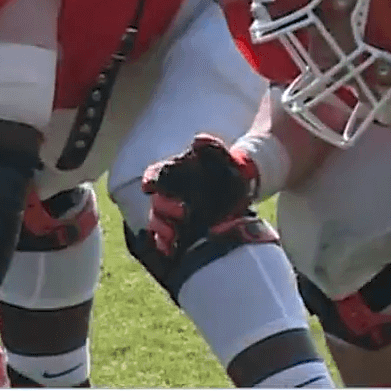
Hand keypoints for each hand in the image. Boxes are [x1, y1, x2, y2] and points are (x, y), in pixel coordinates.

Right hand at [140, 134, 259, 256]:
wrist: (241, 195)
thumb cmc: (229, 172)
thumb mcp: (223, 157)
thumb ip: (211, 147)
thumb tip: (198, 139)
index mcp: (173, 175)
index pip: (154, 176)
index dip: (151, 181)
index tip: (149, 187)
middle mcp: (169, 196)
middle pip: (157, 202)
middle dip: (163, 208)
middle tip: (181, 213)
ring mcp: (173, 216)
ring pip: (157, 222)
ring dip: (161, 228)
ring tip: (173, 235)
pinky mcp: (179, 235)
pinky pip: (163, 242)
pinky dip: (163, 245)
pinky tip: (169, 250)